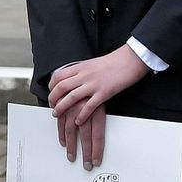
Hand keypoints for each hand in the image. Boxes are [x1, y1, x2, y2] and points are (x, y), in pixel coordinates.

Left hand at [48, 48, 150, 169]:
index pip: (58, 76)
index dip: (51, 86)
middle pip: (61, 88)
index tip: (51, 93)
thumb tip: (72, 77)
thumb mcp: (92, 63)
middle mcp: (85, 75)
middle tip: (52, 107)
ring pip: (71, 98)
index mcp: (81, 67)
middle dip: (53, 99)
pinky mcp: (104, 93)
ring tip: (57, 114)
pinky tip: (78, 121)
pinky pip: (88, 106)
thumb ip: (81, 70)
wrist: (130, 60)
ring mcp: (93, 84)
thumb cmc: (114, 62)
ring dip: (61, 107)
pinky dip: (81, 115)